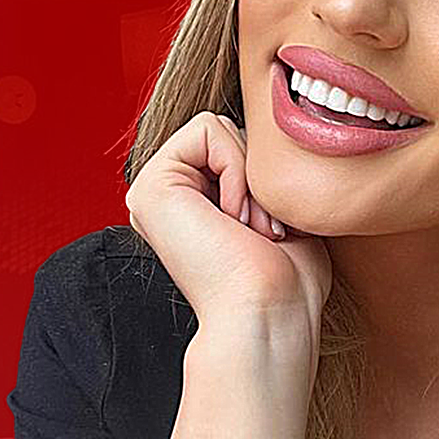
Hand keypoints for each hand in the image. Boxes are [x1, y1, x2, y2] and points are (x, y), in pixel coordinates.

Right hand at [123, 112, 330, 350]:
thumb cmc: (288, 279)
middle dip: (258, 175)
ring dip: (250, 177)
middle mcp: (167, 200)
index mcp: (191, 207)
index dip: (266, 178)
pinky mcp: (150, 186)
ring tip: (250, 228)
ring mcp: (152, 193)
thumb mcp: (281, 213)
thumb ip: (265, 178)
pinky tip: (232, 218)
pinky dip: (236, 168)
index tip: (270, 231)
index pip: (239, 145)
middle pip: (229, 132)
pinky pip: (208, 129)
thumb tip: (282, 139)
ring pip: (219, 127)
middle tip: (261, 231)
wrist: (269, 311)